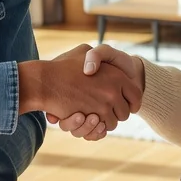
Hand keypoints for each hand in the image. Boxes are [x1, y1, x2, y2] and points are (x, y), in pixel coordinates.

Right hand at [19, 43, 141, 131]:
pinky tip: (88, 120)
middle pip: (125, 113)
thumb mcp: (83, 51)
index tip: (127, 105)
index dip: (133, 102)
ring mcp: (104, 104)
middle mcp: (114, 89)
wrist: (44, 81)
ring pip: (113, 123)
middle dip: (116, 114)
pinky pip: (101, 129)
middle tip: (105, 110)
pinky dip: (96, 129)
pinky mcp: (94, 117)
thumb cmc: (62, 66)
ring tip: (93, 115)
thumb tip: (104, 64)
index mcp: (116, 74)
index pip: (136, 95)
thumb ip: (97, 56)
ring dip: (104, 122)